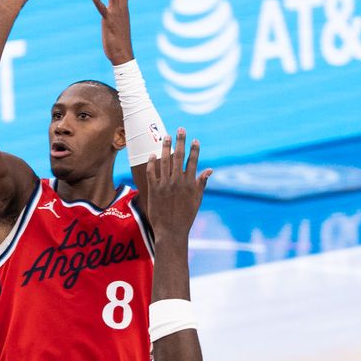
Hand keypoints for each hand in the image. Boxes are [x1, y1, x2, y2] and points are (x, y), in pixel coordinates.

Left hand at [90, 0, 133, 64]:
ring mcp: (116, 14)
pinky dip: (97, 1)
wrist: (122, 54)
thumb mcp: (118, 23)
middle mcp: (121, 8)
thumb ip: (117, 14)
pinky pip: (102, 9)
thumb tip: (115, 9)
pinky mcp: (108, 21)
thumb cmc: (120, 41)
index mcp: (123, 8)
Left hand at [145, 128, 212, 244]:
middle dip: (180, 141)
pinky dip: (152, 162)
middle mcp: (177, 181)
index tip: (195, 140)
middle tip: (180, 129)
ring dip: (166, 147)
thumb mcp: (197, 200)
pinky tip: (153, 154)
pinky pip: (151, 172)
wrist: (171, 231)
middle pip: (179, 156)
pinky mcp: (153, 189)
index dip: (194, 149)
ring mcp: (164, 185)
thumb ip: (201, 183)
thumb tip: (209, 170)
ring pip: (164, 161)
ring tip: (166, 136)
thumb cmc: (186, 217)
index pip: (193, 161)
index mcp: (189, 184)